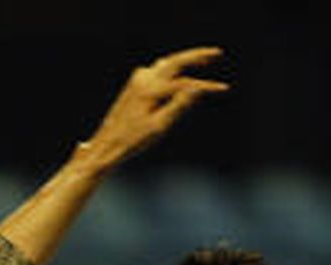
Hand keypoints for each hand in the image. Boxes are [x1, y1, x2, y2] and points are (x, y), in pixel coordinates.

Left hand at [80, 47, 228, 169]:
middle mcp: (144, 80)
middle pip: (176, 61)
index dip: (207, 86)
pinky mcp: (133, 84)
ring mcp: (137, 80)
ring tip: (203, 60)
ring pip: (167, 63)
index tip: (224, 88)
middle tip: (216, 53)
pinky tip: (179, 71)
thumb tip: (198, 88)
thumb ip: (179, 105)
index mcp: (151, 91)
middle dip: (196, 56)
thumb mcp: (159, 126)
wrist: (106, 144)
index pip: (186, 83)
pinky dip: (172, 67)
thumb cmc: (132, 140)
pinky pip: (158, 69)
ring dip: (185, 59)